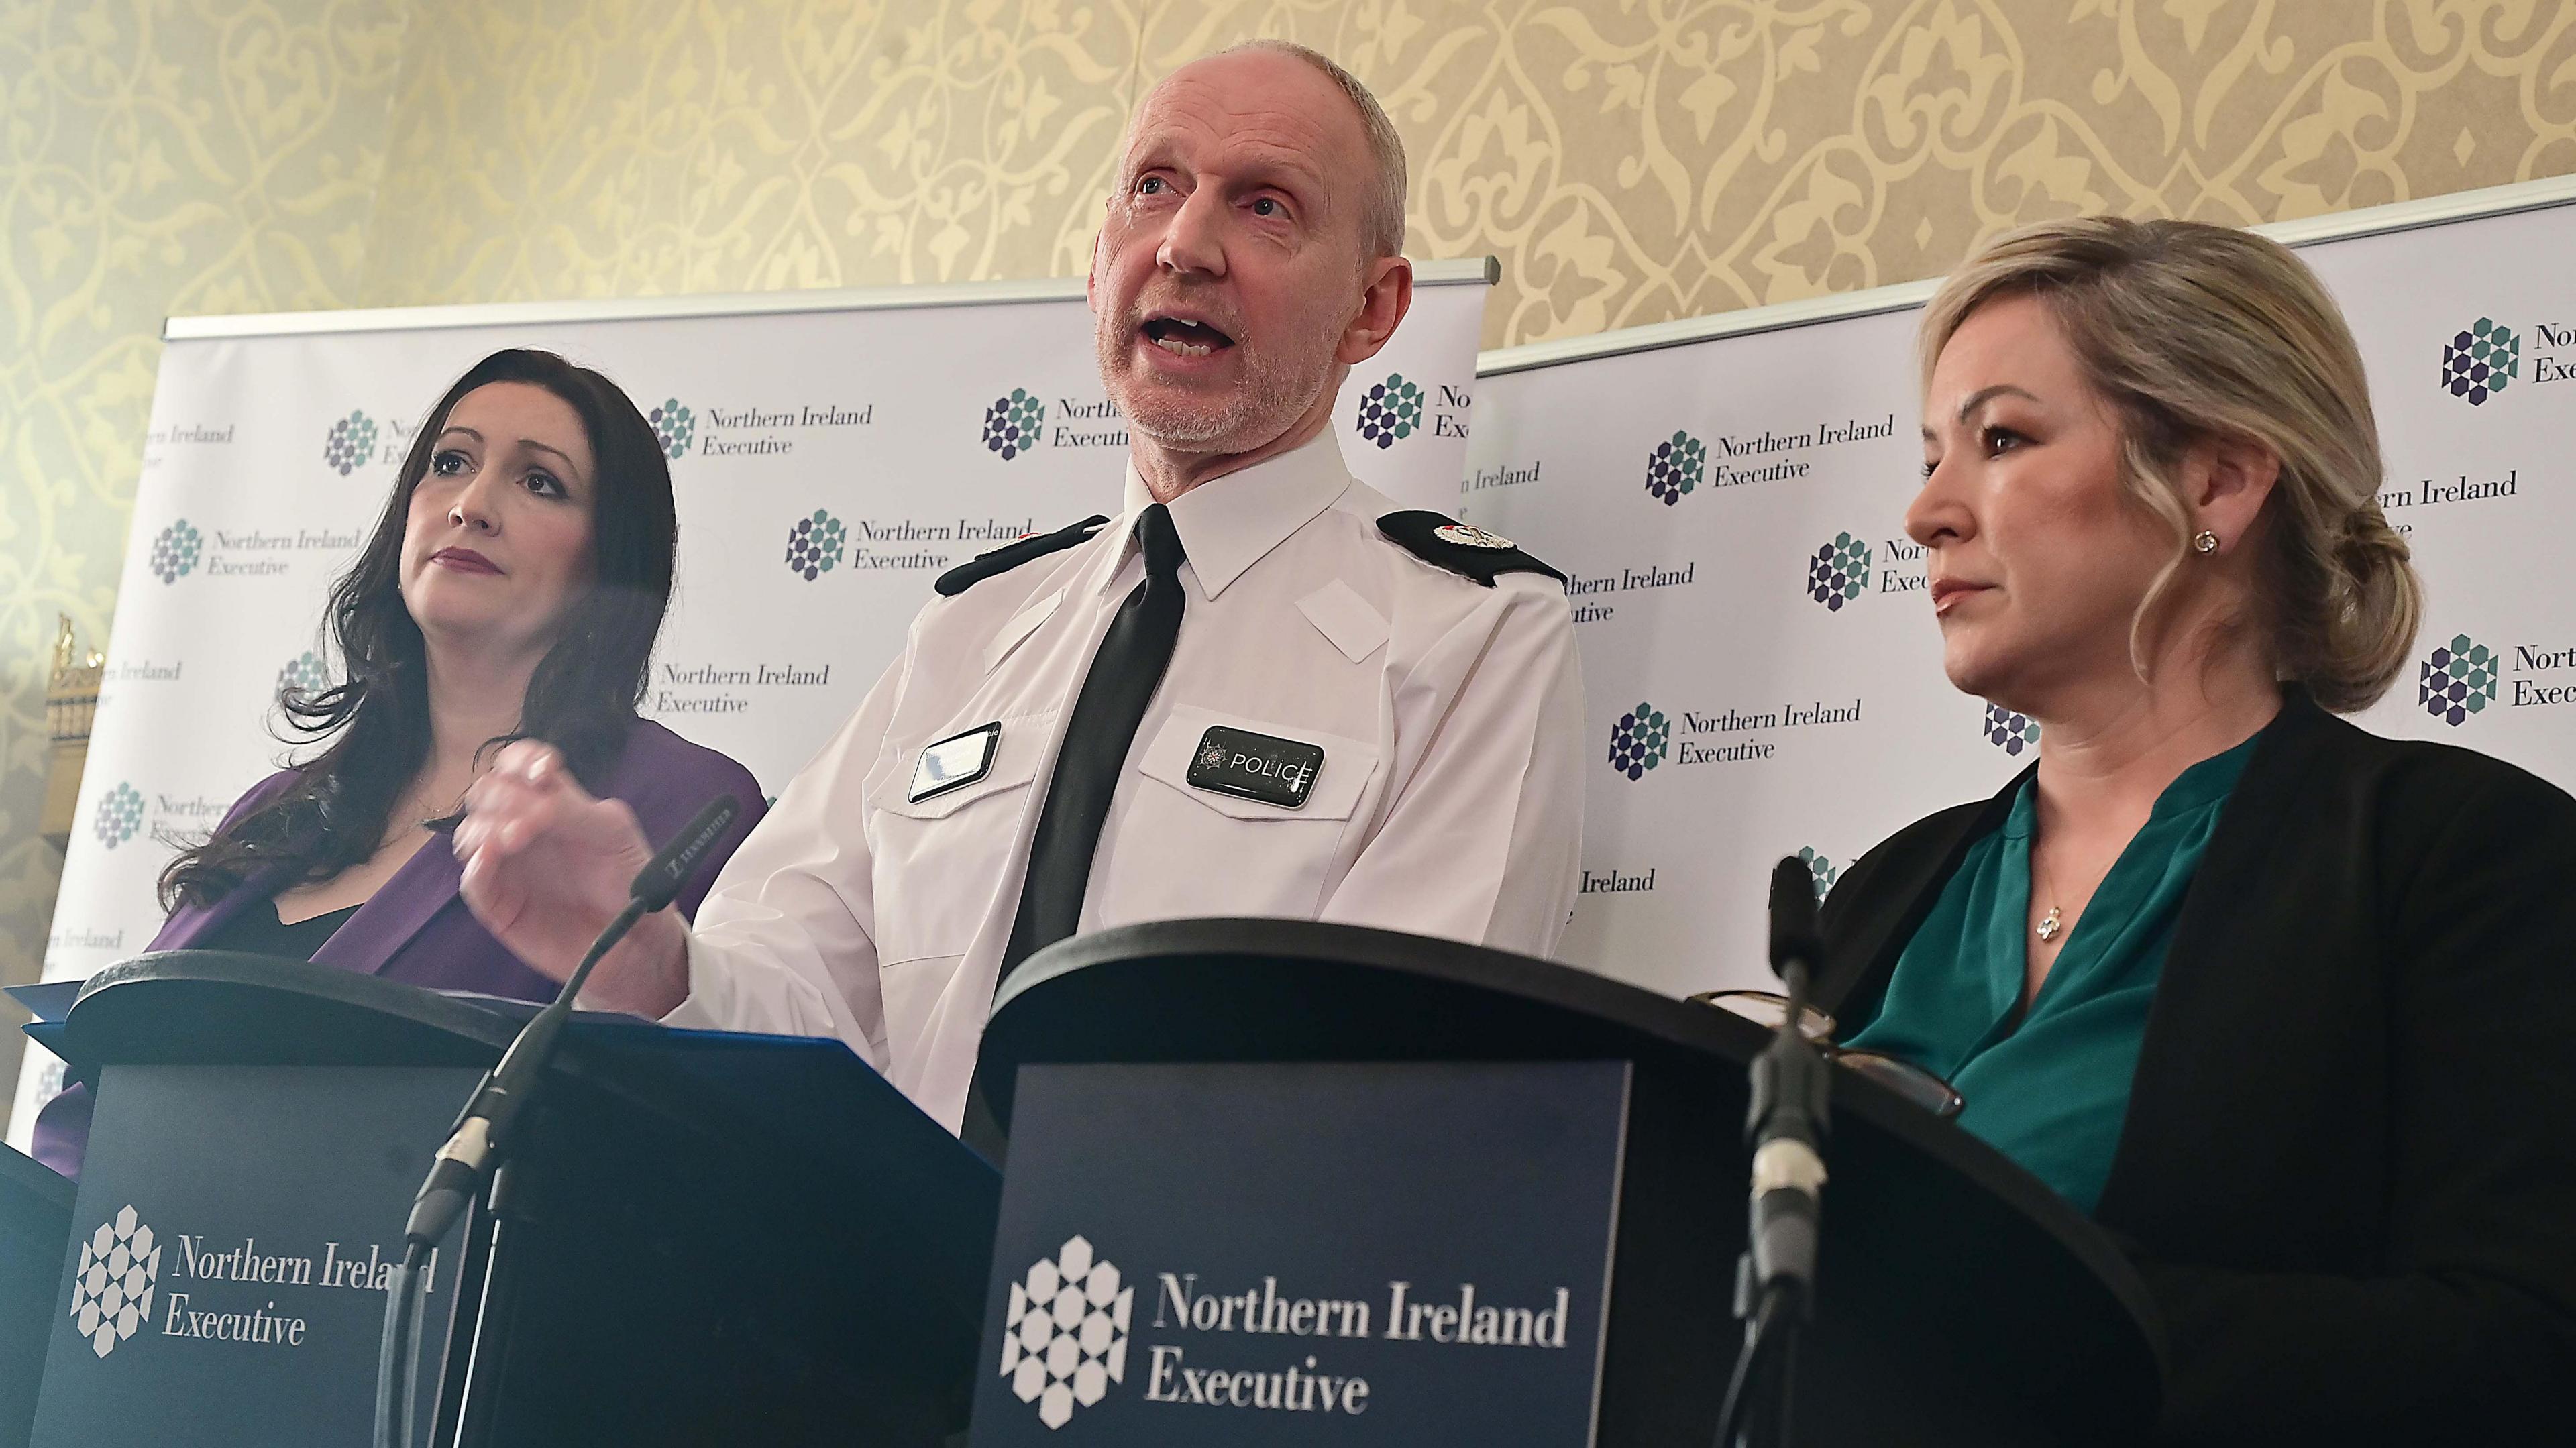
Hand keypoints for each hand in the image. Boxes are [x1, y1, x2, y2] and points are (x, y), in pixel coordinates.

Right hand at [454, 740, 689, 1016]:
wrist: (635, 937)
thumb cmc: (628, 880)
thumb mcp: (613, 833)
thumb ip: (574, 809)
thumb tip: (536, 796)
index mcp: (552, 803)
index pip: (519, 765)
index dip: (522, 761)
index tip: (542, 774)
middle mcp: (523, 828)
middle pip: (486, 793)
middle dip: (502, 797)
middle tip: (532, 821)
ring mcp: (509, 865)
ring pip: (470, 833)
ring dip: (485, 828)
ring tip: (515, 840)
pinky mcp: (500, 903)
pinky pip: (473, 880)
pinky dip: (476, 866)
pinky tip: (492, 858)